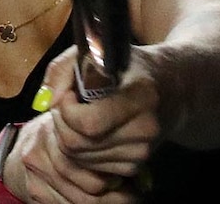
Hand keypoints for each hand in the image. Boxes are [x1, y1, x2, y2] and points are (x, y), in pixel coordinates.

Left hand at [4, 45, 160, 202]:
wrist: (173, 88)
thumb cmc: (127, 67)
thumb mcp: (97, 51)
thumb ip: (62, 68)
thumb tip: (46, 102)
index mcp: (141, 96)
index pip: (88, 123)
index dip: (66, 109)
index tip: (69, 93)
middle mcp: (145, 128)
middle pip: (77, 144)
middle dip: (60, 123)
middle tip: (66, 104)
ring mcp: (142, 151)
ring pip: (79, 158)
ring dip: (67, 136)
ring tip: (78, 115)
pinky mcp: (135, 166)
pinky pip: (90, 167)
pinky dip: (80, 151)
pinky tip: (89, 131)